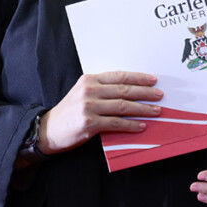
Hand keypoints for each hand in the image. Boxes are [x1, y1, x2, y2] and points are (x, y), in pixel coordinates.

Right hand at [40, 71, 162, 153]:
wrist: (47, 130)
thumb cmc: (69, 112)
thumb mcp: (82, 93)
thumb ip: (102, 89)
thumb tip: (131, 90)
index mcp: (89, 80)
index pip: (119, 76)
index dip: (138, 77)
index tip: (153, 80)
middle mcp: (89, 90)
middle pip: (124, 90)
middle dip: (145, 92)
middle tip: (160, 95)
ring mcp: (89, 107)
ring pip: (123, 106)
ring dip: (143, 109)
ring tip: (156, 111)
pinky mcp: (89, 123)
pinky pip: (116, 123)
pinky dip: (131, 125)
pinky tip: (141, 126)